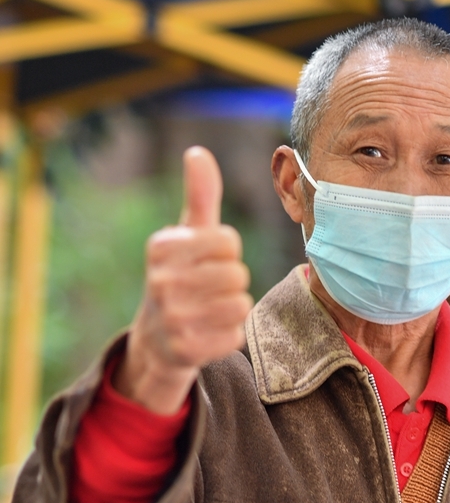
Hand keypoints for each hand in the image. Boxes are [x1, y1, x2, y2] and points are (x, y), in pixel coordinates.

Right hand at [114, 147, 252, 413]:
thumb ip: (200, 194)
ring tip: (208, 310)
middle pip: (237, 273)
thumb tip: (197, 152)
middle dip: (231, 281)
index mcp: (161, 247)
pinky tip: (207, 333)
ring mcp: (171, 317)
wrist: (156, 339)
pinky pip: (236, 334)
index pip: (228, 240)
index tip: (205, 261)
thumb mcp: (187, 234)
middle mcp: (160, 281)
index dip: (226, 252)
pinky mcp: (186, 350)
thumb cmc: (181, 275)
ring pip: (240, 304)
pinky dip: (229, 335)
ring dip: (233, 308)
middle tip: (208, 289)